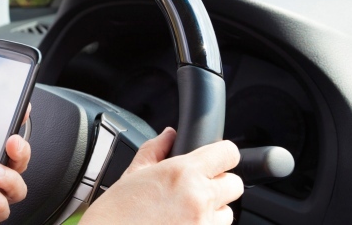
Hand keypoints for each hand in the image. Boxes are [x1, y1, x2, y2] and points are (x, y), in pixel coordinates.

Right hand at [81, 128, 242, 224]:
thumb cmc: (116, 211)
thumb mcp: (133, 172)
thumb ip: (156, 149)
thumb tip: (169, 135)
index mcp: (183, 172)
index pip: (228, 153)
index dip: (222, 154)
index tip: (214, 159)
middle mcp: (199, 198)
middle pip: (235, 184)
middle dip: (218, 183)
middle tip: (195, 187)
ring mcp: (203, 224)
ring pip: (227, 212)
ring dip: (213, 209)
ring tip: (185, 210)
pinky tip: (180, 223)